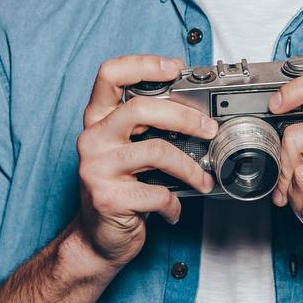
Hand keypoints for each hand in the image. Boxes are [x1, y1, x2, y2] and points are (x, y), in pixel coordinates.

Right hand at [75, 54, 217, 267]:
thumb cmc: (120, 188)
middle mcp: (92, 138)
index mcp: (97, 119)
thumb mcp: (128, 149)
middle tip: (209, 129)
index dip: (143, 64)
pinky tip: (174, 209)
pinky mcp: (107, 198)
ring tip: (202, 180)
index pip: (110, 74)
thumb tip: (192, 101)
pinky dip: (174, 203)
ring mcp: (96, 168)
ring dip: (189, 167)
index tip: (174, 68)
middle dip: (185, 117)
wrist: (98, 238)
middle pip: (141, 109)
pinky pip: (157, 192)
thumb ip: (147, 124)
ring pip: (156, 151)